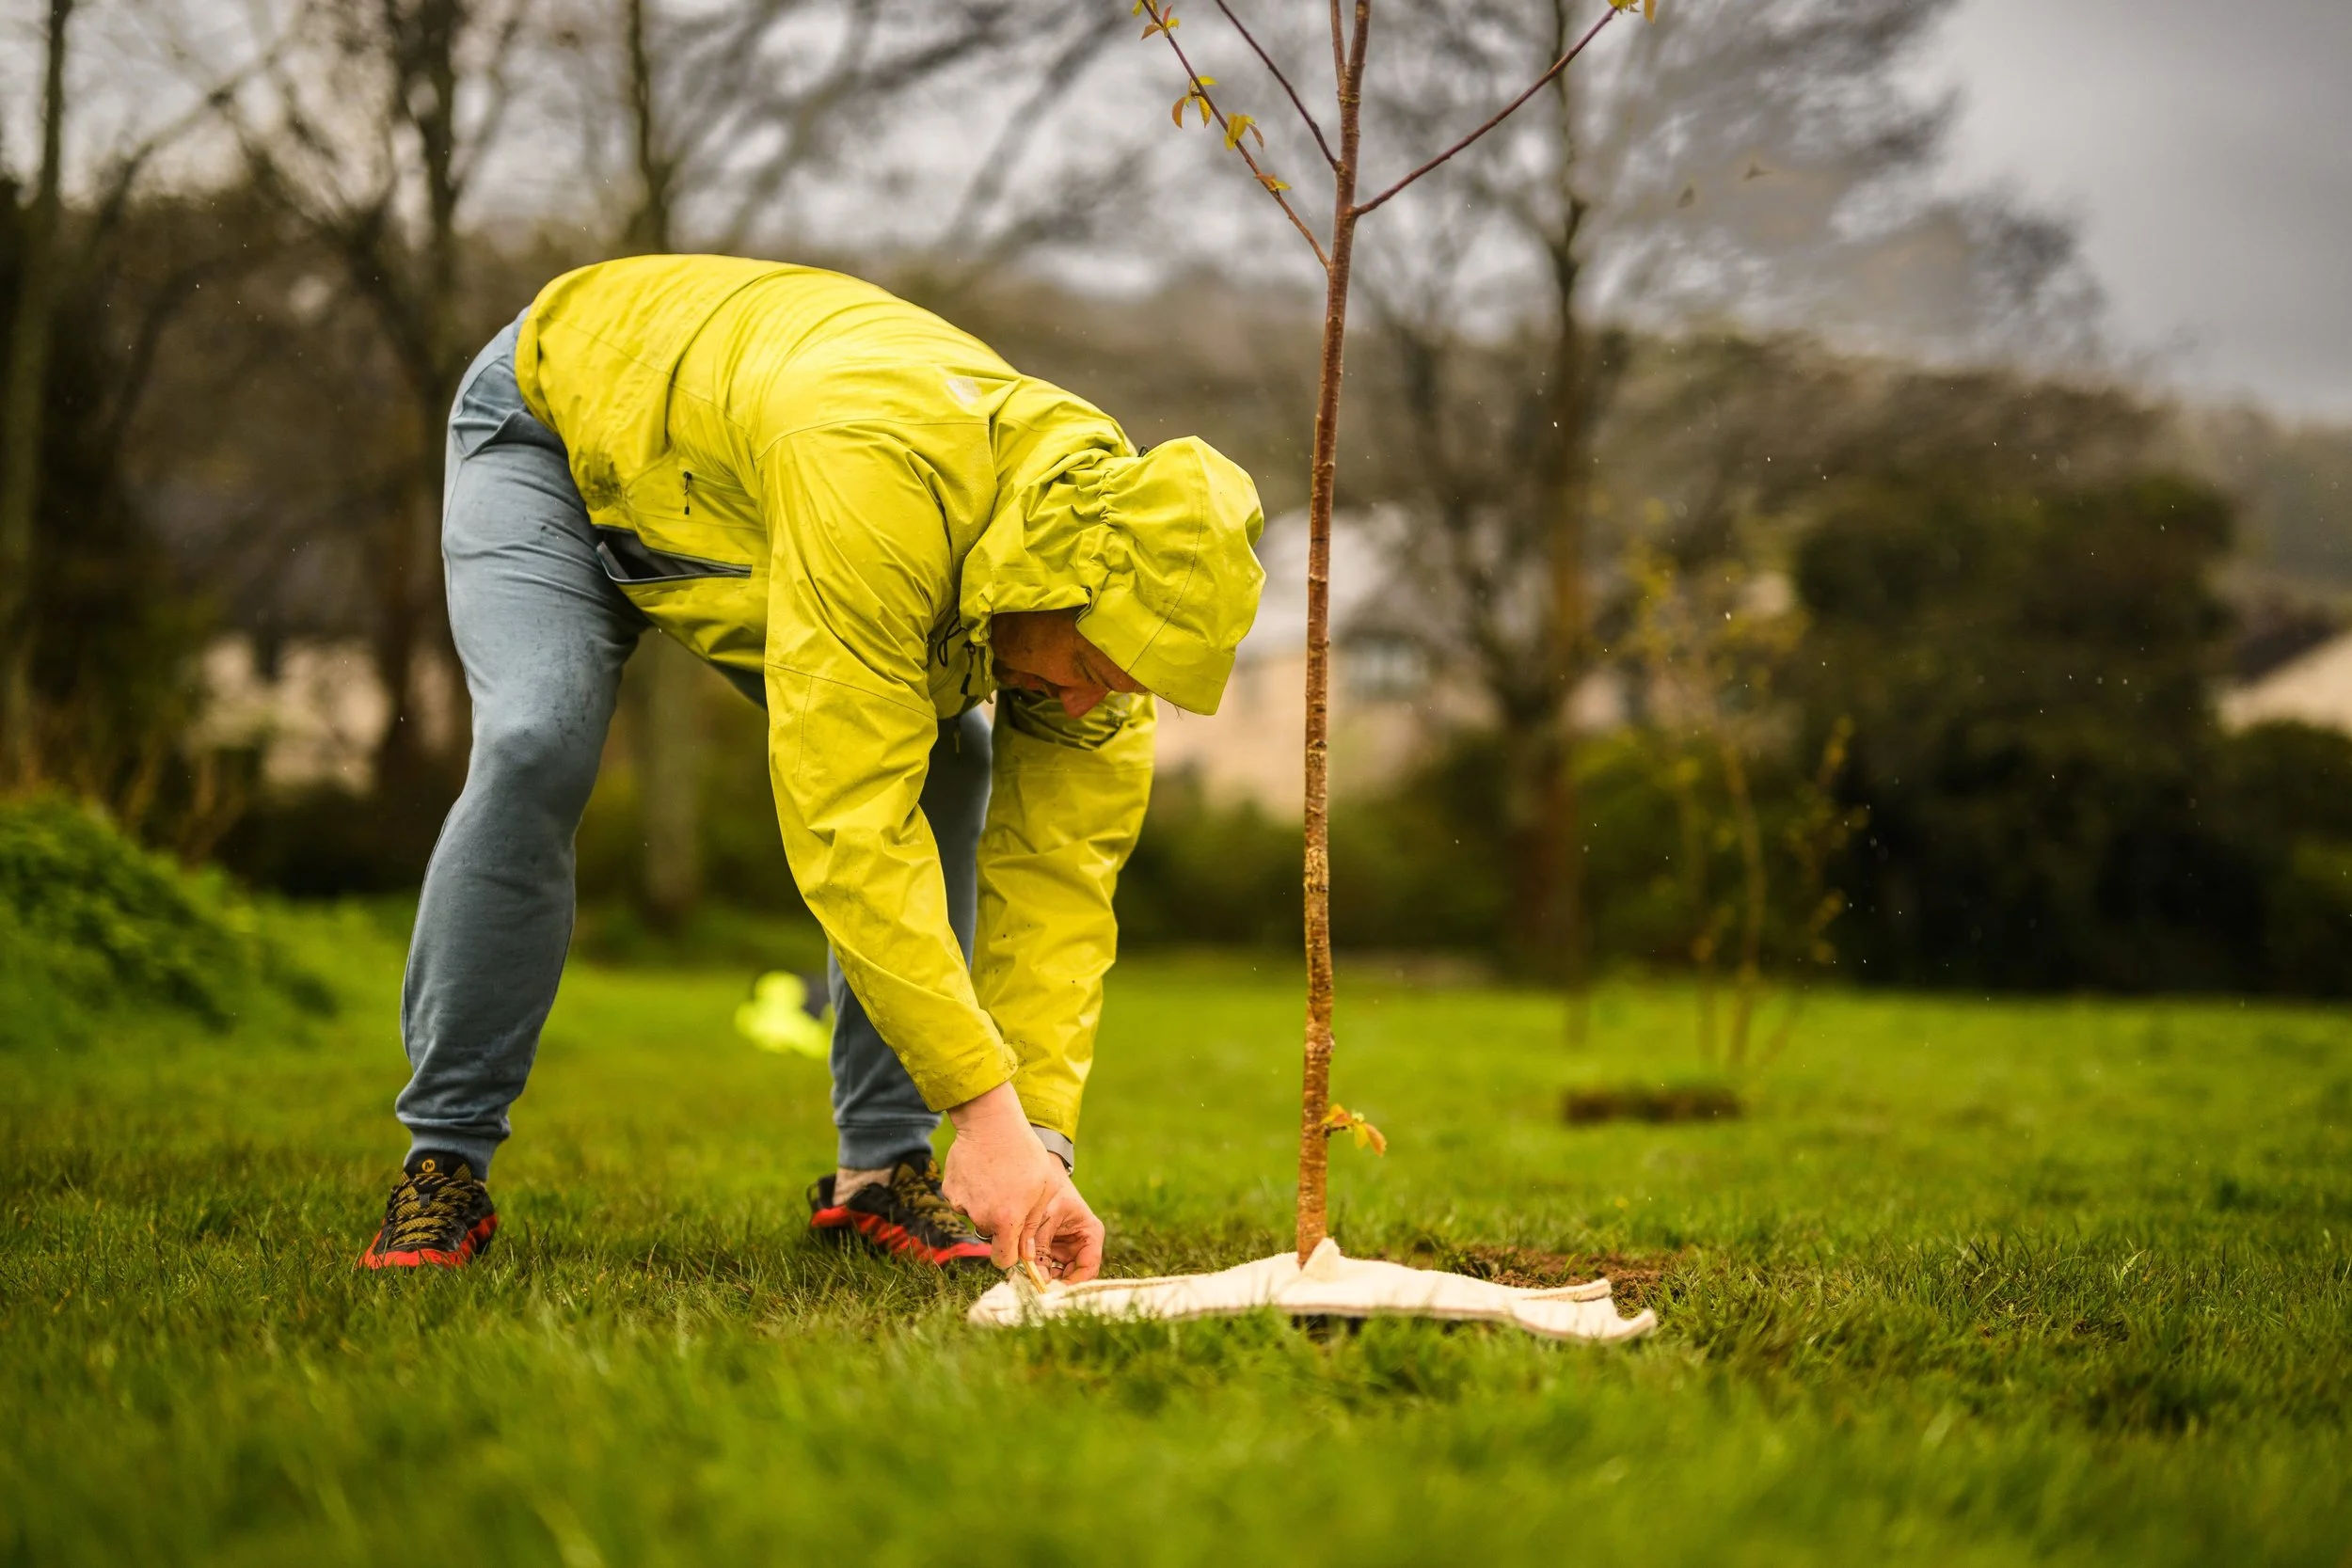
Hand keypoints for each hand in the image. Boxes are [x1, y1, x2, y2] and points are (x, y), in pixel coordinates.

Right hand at [941, 1082, 1103, 1283]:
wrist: (991, 1122)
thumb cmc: (1025, 1154)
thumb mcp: (1043, 1189)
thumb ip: (1033, 1225)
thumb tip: (1025, 1254)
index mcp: (1007, 1220)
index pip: (1003, 1260)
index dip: (1009, 1255)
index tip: (1014, 1245)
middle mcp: (980, 1217)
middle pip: (990, 1234)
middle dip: (999, 1222)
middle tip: (1010, 1194)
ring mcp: (961, 1204)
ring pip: (976, 1215)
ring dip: (984, 1205)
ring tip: (997, 1178)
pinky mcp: (949, 1190)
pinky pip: (962, 1200)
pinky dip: (971, 1191)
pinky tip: (981, 1171)